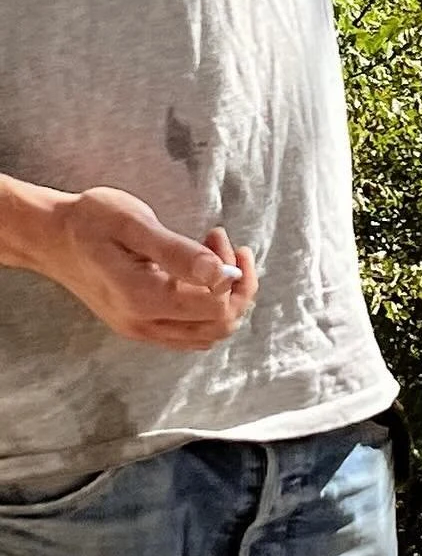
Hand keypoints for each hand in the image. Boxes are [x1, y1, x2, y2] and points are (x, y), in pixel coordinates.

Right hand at [35, 187, 257, 351]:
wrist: (53, 236)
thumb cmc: (92, 220)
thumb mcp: (135, 223)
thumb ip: (178, 251)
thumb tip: (221, 273)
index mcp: (144, 298)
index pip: (216, 306)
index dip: (232, 273)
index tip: (217, 236)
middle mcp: (143, 324)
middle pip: (218, 326)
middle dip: (235, 286)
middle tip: (222, 244)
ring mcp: (139, 329)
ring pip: (205, 334)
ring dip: (223, 297)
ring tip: (213, 254)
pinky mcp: (137, 325)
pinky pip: (187, 333)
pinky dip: (205, 307)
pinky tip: (197, 274)